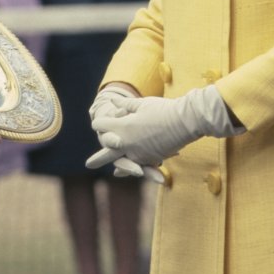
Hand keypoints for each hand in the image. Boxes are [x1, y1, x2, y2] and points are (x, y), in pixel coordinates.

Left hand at [88, 85, 241, 169]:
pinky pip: (138, 165)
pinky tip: (130, 172)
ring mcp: (139, 153)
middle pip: (107, 151)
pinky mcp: (151, 159)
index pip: (103, 126)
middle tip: (88, 164)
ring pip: (123, 162)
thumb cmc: (162, 109)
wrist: (185, 121)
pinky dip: (132, 168)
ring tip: (113, 173)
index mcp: (123, 127)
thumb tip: (112, 101)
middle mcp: (128, 143)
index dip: (101, 122)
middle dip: (98, 157)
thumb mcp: (142, 104)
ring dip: (117, 165)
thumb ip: (125, 106)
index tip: (97, 122)